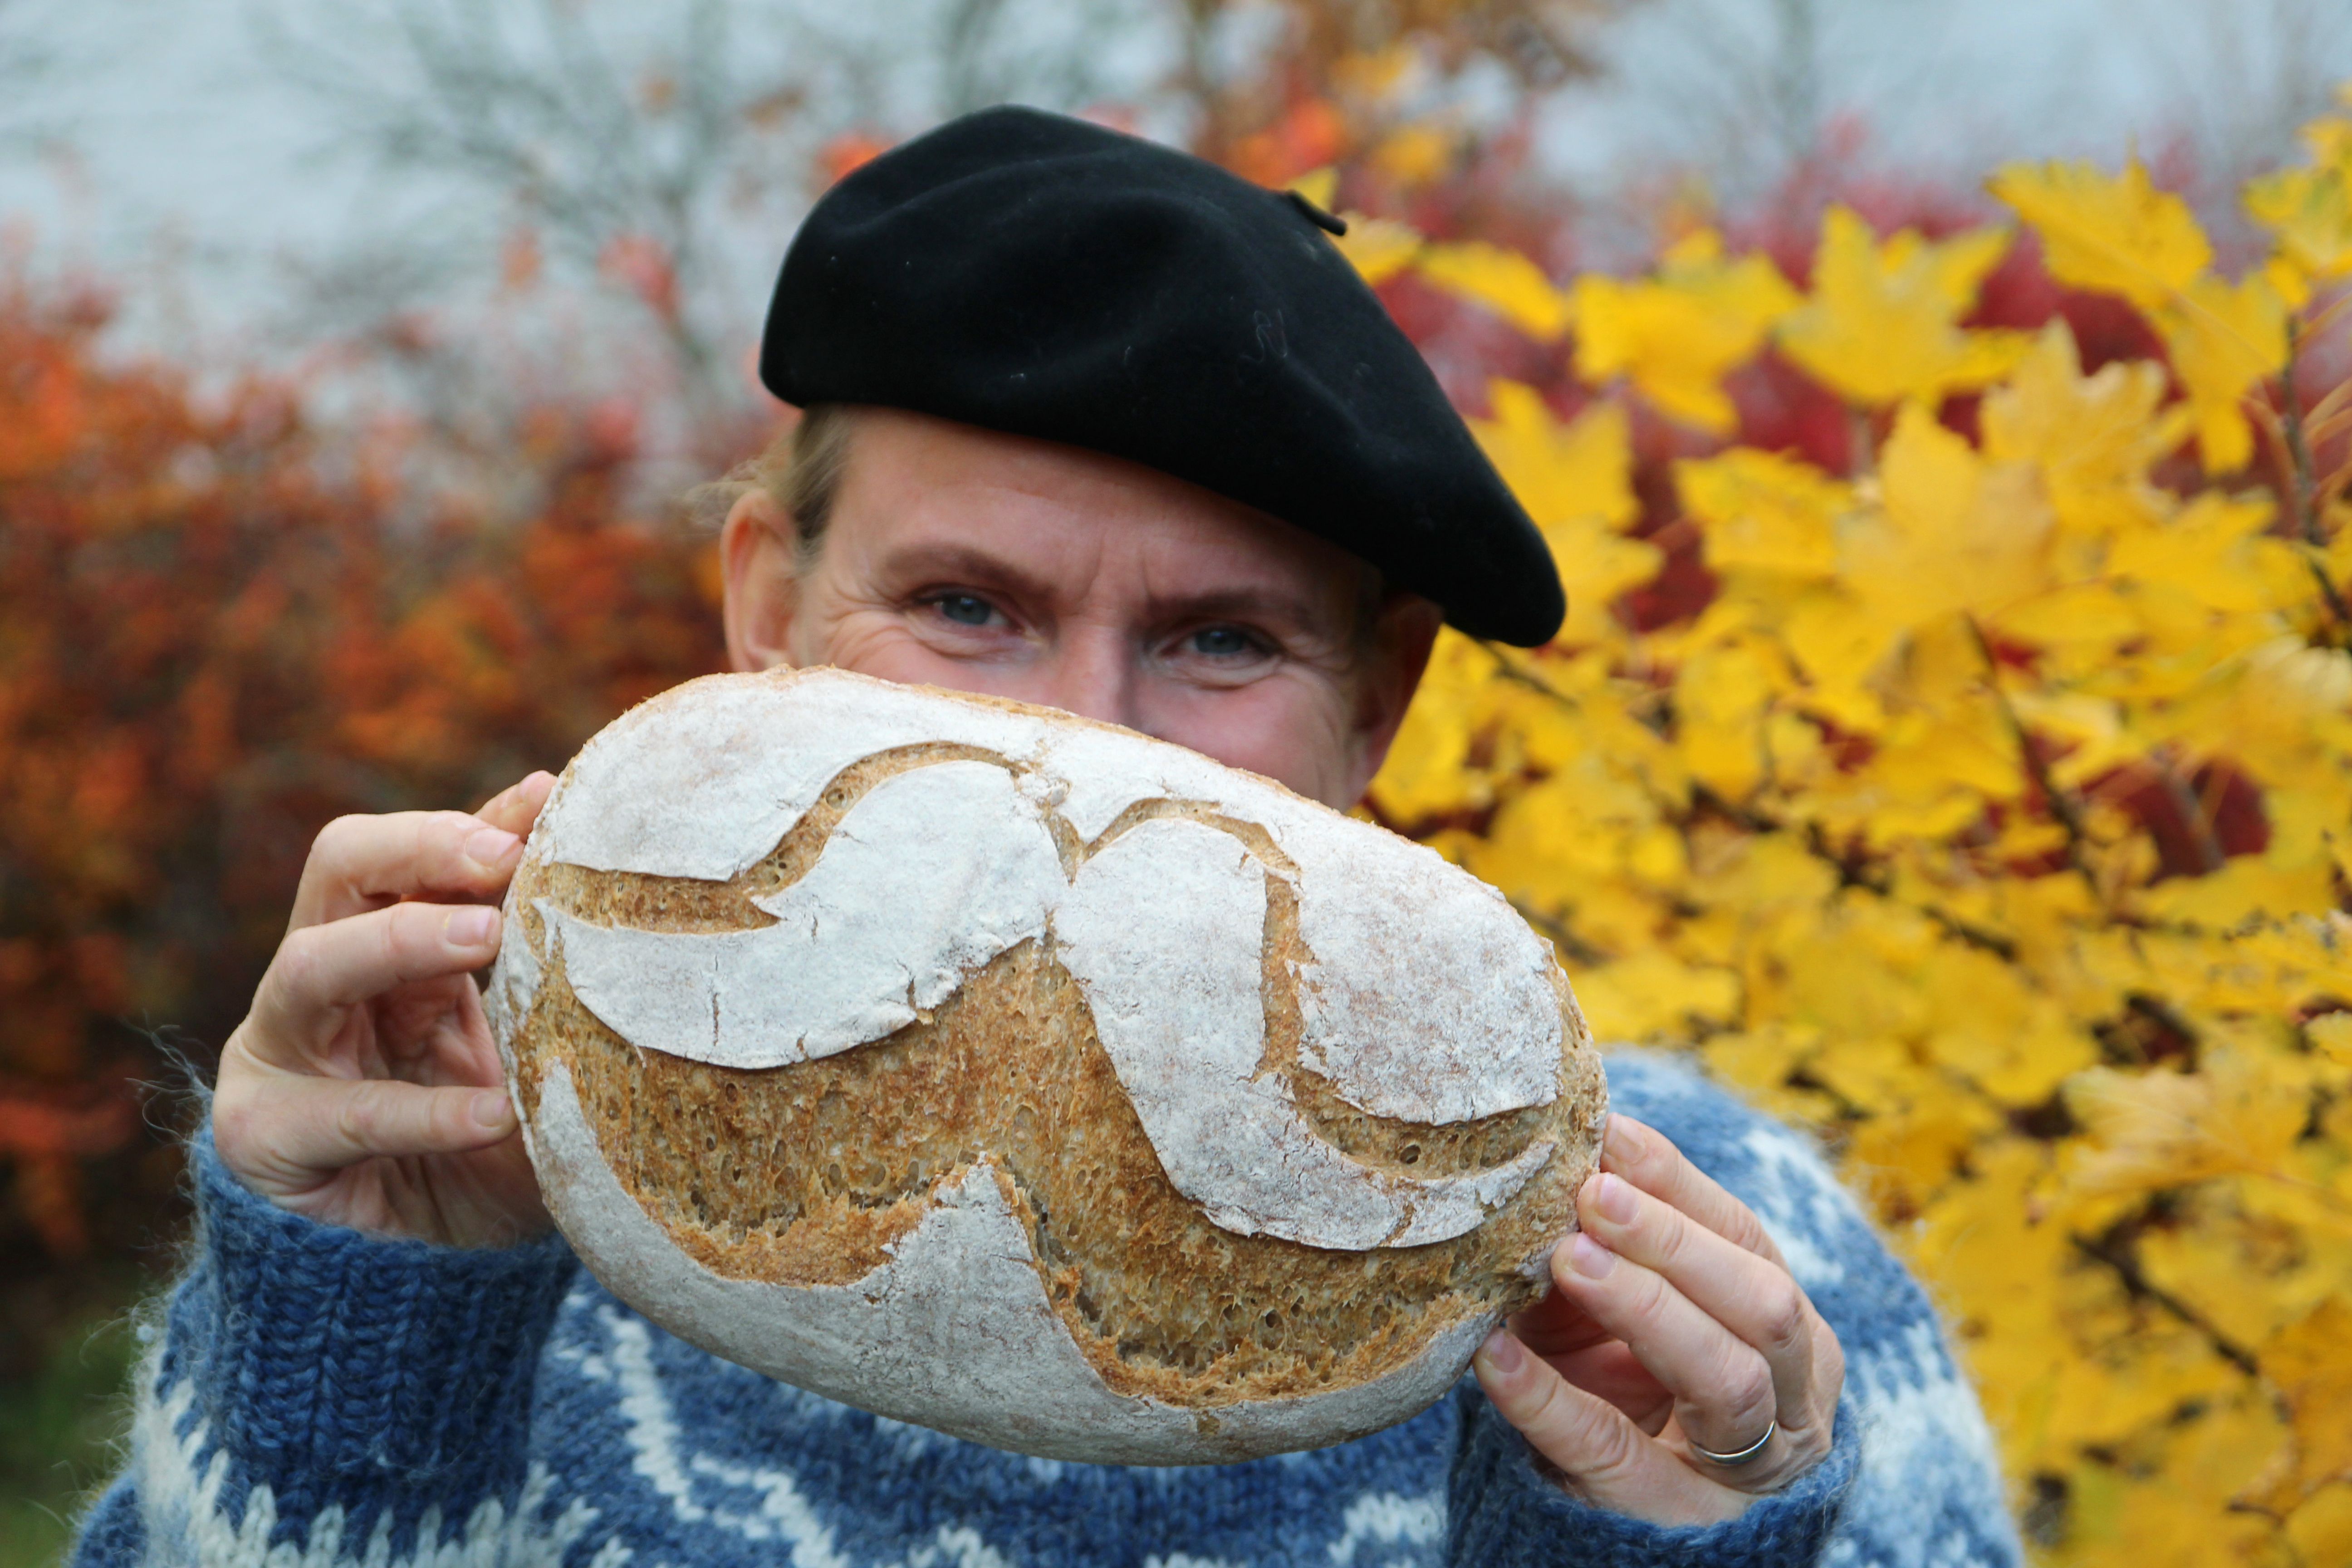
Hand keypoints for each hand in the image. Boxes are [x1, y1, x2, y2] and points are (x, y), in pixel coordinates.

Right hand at [211, 773, 558, 1246]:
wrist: (421, 1287)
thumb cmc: (487, 1158)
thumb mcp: (527, 1056)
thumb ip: (544, 982)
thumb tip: (614, 904)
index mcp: (389, 951)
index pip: (412, 854)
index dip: (475, 821)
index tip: (552, 800)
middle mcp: (325, 984)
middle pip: (340, 867)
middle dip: (422, 847)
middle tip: (505, 856)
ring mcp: (280, 1055)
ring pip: (313, 965)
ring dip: (403, 940)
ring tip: (488, 935)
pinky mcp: (263, 1136)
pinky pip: (344, 1114)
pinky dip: (424, 1111)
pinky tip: (494, 1115)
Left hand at [1474, 1113, 1844, 1523]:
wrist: (1622, 1493)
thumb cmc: (1622, 1368)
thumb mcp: (1623, 1295)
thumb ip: (1610, 1235)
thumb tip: (1567, 1143)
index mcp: (1785, 1322)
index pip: (1746, 1238)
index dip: (1679, 1186)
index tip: (1609, 1136)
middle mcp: (1791, 1395)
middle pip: (1761, 1306)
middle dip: (1675, 1244)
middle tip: (1591, 1197)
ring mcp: (1746, 1466)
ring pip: (1726, 1379)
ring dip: (1645, 1306)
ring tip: (1565, 1257)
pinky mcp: (1671, 1514)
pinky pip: (1614, 1454)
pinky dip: (1549, 1401)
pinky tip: (1494, 1357)